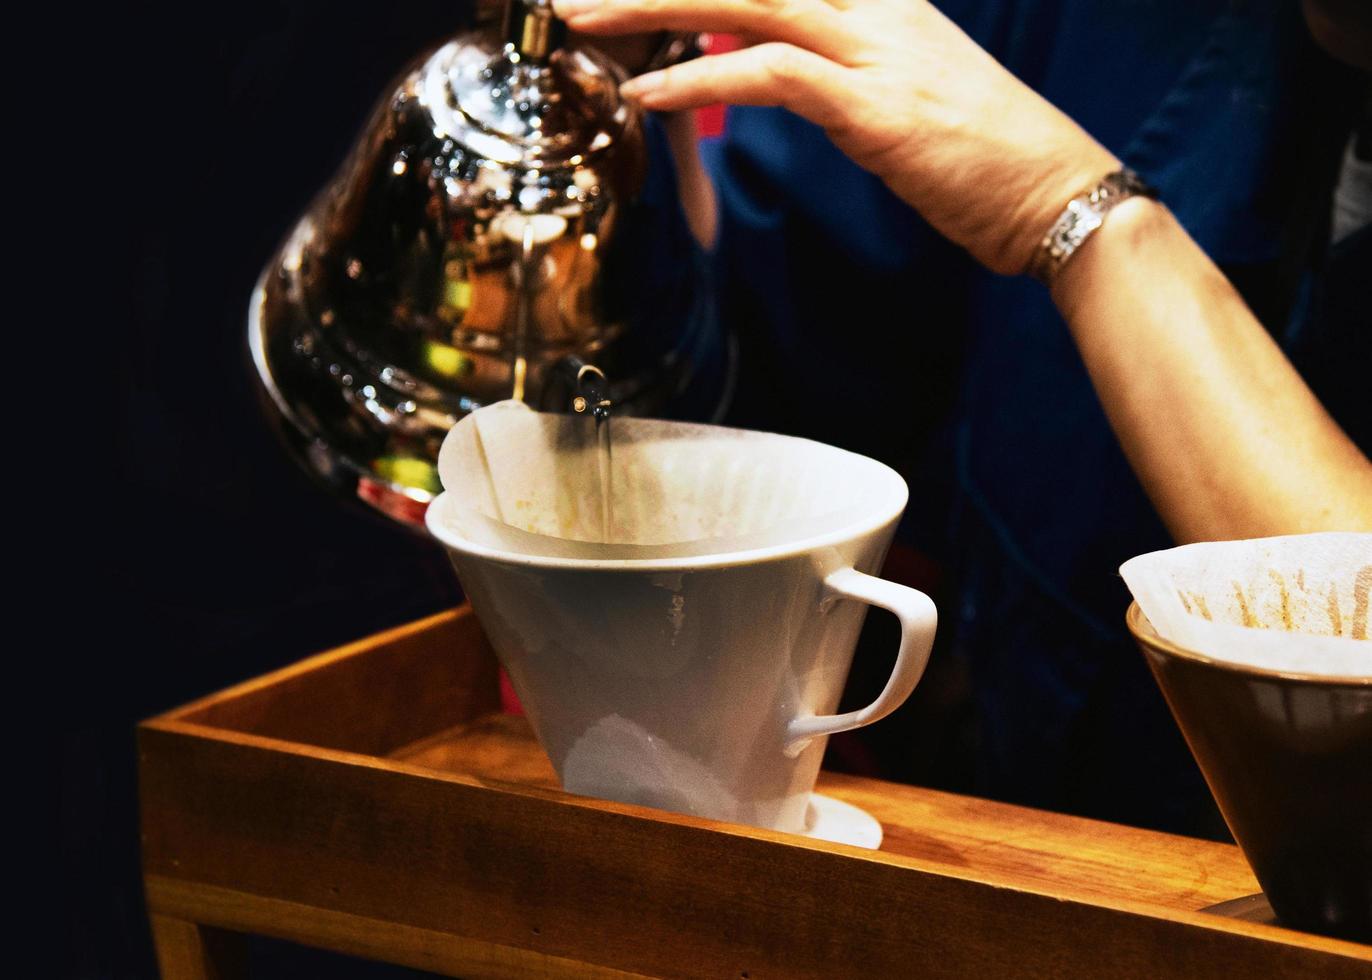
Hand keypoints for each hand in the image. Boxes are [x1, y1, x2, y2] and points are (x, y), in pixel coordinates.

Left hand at [552, 0, 1119, 274]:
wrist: (1060, 193)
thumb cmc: (984, 154)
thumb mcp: (900, 90)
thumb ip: (828, 65)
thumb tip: (758, 59)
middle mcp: (875, 4)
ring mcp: (875, 47)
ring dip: (651, 6)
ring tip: (582, 20)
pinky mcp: (873, 104)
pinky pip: (768, 74)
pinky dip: (696, 81)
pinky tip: (644, 95)